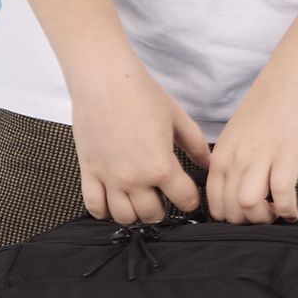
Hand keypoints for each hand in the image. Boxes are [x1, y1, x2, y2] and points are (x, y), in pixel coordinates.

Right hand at [69, 52, 213, 224]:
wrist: (104, 80)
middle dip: (162, 210)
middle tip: (162, 197)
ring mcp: (109, 177)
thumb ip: (196, 145)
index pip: (184, 201)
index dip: (191, 200)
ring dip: (134, 213)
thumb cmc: (141, 94)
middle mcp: (135, 178)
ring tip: (138, 200)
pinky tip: (112, 201)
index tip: (189, 195)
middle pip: (152, 215)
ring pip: (124, 217)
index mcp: (161, 166)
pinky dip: (104, 211)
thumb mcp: (177, 118)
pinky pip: (94, 206)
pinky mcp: (89, 171)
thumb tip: (208, 164)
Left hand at [206, 64, 297, 222]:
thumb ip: (233, 162)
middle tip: (264, 216)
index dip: (230, 218)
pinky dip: (288, 210)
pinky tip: (293, 210)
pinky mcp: (286, 156)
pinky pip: (282, 195)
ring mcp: (260, 157)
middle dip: (248, 223)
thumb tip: (237, 191)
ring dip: (265, 218)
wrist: (292, 79)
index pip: (213, 203)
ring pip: (248, 206)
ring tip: (277, 212)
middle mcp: (235, 159)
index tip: (246, 216)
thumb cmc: (269, 106)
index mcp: (221, 155)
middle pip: (230, 210)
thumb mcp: (237, 136)